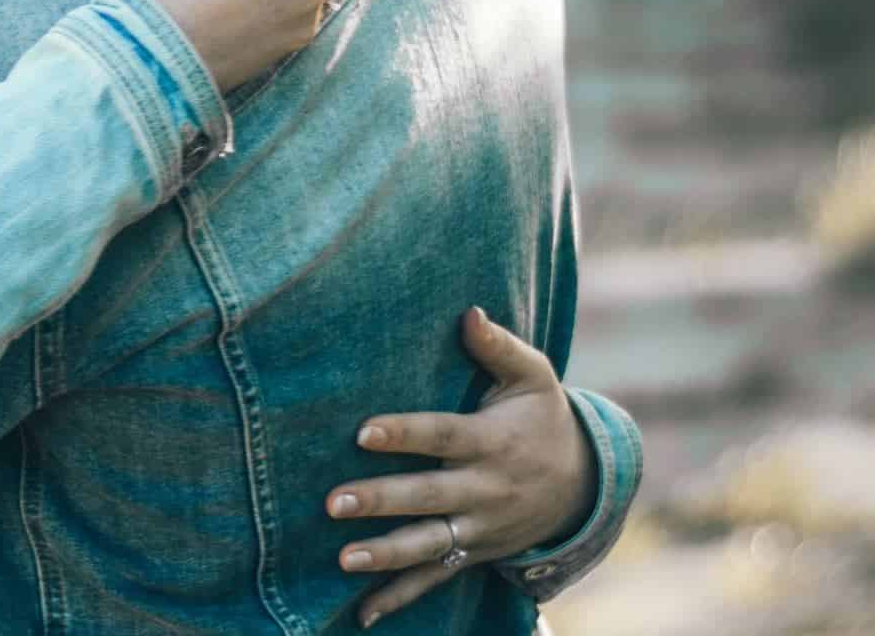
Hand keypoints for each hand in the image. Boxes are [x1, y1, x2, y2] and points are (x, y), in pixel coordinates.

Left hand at [327, 307, 589, 625]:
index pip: (442, 436)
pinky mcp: (475, 552)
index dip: (404, 434)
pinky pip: (436, 578)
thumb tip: (468, 311)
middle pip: (428, 496)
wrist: (585, 484)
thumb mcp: (534, 377)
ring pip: (429, 543)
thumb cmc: (542, 418)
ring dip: (386, 554)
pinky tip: (363, 613)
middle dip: (382, 500)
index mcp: (492, 442)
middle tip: (333, 502)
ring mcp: (481, 526)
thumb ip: (499, 347)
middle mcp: (486, 489)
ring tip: (343, 559)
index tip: (363, 431)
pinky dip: (400, 597)